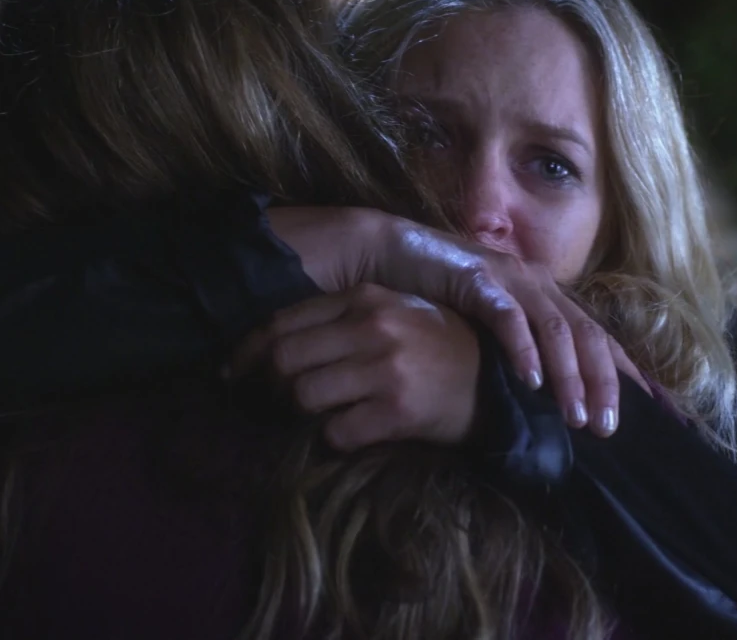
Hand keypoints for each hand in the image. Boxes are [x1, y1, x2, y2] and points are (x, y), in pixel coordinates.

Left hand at [229, 284, 478, 449]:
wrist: (502, 383)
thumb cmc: (439, 349)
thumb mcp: (393, 314)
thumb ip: (341, 321)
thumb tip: (274, 347)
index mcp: (364, 297)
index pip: (282, 322)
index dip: (248, 352)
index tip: (234, 373)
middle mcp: (372, 325)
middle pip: (284, 360)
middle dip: (267, 388)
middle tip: (270, 403)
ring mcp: (385, 366)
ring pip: (302, 395)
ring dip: (297, 415)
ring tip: (311, 418)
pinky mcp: (398, 409)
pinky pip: (336, 432)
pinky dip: (332, 439)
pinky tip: (346, 434)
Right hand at [267, 207, 647, 435]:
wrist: (385, 252)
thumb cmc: (435, 295)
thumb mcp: (485, 323)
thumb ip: (516, 345)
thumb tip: (544, 393)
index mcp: (544, 293)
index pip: (595, 334)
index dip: (619, 372)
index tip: (640, 412)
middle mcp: (535, 282)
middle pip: (587, 334)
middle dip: (602, 383)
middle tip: (606, 428)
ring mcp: (507, 277)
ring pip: (555, 329)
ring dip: (569, 375)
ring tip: (574, 416)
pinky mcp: (475, 279)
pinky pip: (507, 316)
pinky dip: (523, 348)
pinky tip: (531, 380)